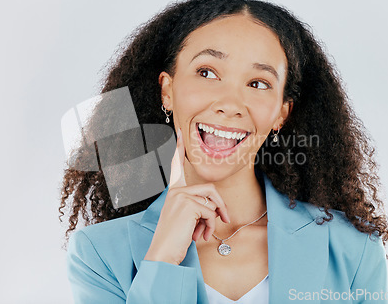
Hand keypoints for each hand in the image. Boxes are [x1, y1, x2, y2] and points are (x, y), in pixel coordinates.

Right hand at [144, 128, 230, 264]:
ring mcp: (181, 196)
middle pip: (210, 188)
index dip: (178, 149)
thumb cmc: (174, 239)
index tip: (179, 133)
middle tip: (224, 219)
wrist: (163, 253)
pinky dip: (210, 226)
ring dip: (214, 220)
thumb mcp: (187, 220)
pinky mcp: (187, 204)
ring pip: (212, 201)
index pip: (176, 167)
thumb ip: (198, 208)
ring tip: (205, 232)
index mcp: (173, 193)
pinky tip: (201, 235)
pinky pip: (211, 212)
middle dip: (221, 205)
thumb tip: (218, 209)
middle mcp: (175, 191)